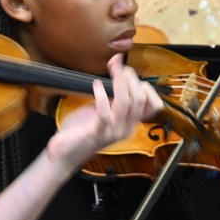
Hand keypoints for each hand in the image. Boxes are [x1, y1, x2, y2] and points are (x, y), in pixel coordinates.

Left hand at [47, 55, 162, 168]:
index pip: (153, 105)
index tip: (129, 71)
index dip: (146, 85)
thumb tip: (117, 65)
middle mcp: (126, 128)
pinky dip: (101, 96)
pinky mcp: (97, 133)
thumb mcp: (104, 109)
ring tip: (112, 70)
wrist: (65, 153)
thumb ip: (113, 93)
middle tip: (119, 67)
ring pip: (125, 103)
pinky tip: (96, 85)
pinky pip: (105, 113)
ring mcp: (113, 132)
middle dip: (131, 78)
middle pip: (140, 99)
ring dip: (119, 83)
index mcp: (130, 122)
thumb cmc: (83, 129)